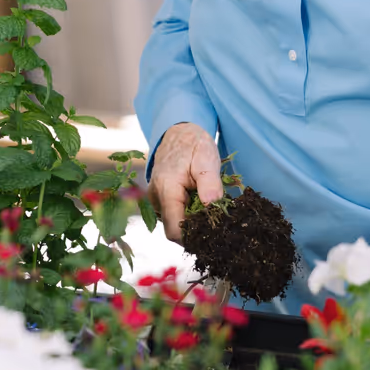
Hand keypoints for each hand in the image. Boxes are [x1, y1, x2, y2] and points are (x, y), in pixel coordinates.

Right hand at [149, 122, 222, 241]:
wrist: (178, 132)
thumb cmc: (193, 144)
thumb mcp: (207, 159)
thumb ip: (210, 184)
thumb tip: (212, 207)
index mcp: (166, 189)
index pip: (174, 229)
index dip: (193, 237)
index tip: (213, 232)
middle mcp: (155, 197)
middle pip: (174, 229)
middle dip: (195, 229)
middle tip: (215, 219)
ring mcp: (154, 199)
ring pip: (173, 223)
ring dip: (191, 221)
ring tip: (206, 206)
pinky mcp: (157, 199)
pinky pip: (171, 215)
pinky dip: (186, 214)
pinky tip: (198, 202)